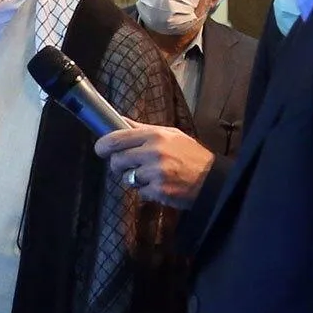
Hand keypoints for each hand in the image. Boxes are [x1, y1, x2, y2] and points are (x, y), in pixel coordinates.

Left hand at [94, 122, 215, 208]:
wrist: (212, 179)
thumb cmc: (190, 155)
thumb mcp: (170, 134)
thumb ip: (142, 129)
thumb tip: (120, 121)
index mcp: (155, 135)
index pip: (116, 139)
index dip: (103, 145)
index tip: (100, 149)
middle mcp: (154, 152)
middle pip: (117, 160)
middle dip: (119, 165)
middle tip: (129, 166)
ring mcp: (156, 172)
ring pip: (127, 178)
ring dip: (135, 179)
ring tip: (153, 175)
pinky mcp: (159, 190)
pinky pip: (139, 192)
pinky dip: (146, 191)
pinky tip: (161, 185)